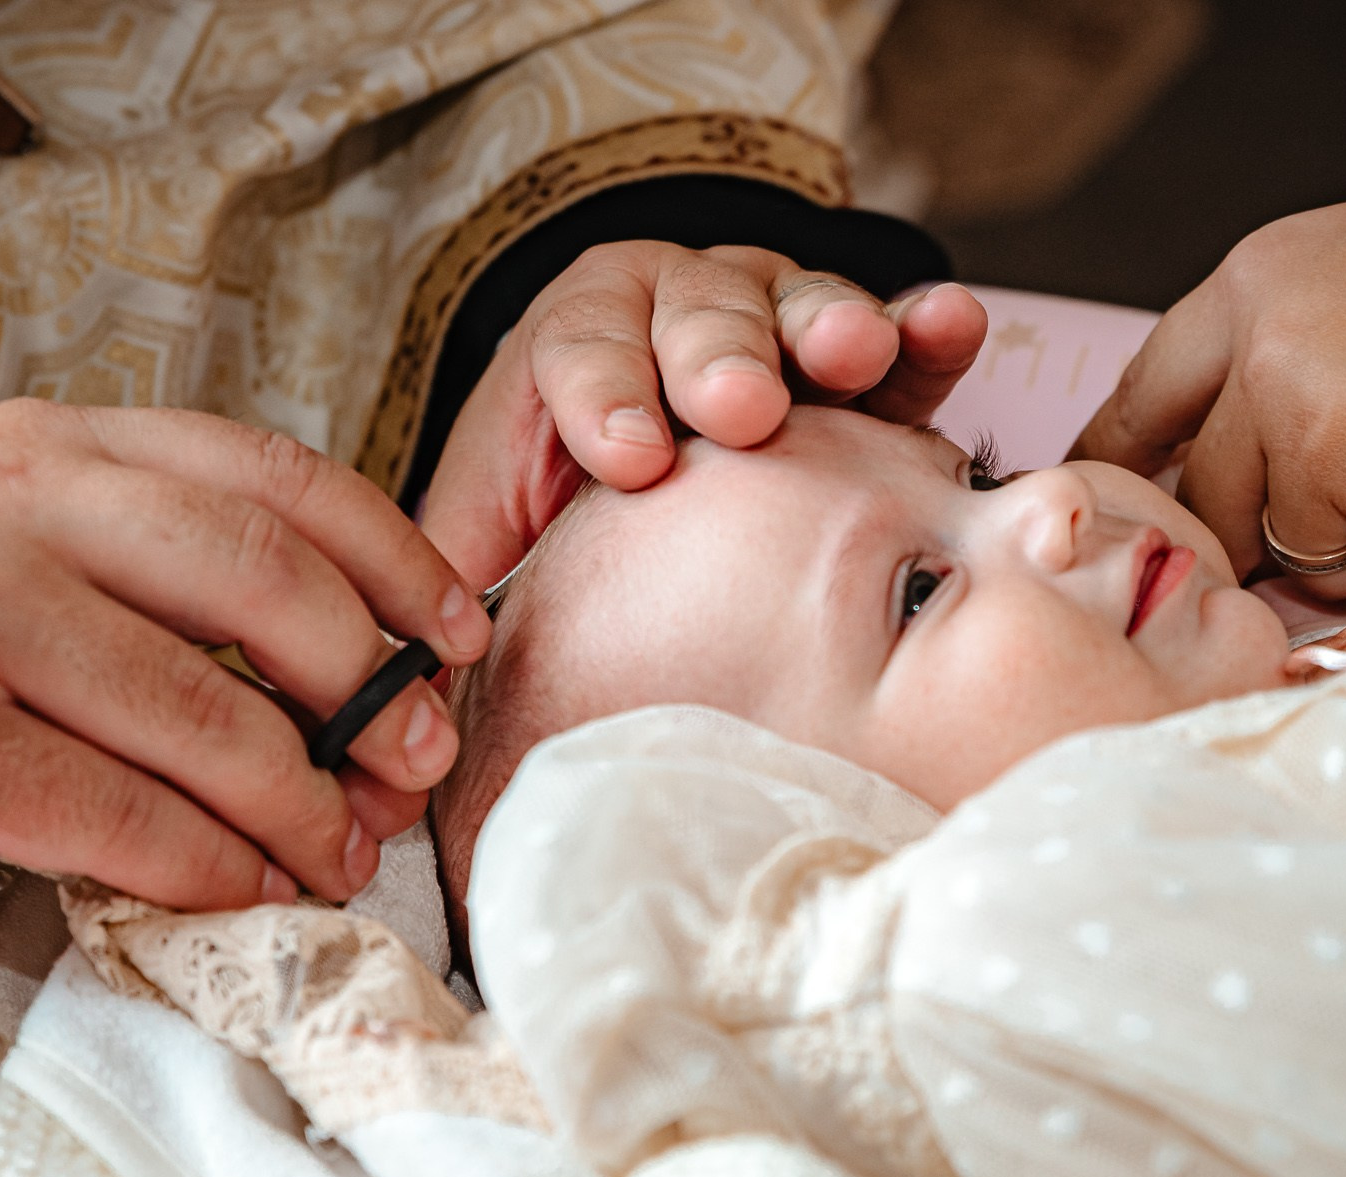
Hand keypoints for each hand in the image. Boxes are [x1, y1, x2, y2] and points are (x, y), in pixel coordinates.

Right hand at [0, 400, 490, 948]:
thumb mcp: (37, 585)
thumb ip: (177, 591)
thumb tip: (385, 675)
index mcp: (50, 450)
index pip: (273, 474)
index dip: (395, 555)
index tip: (460, 633)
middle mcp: (2, 506)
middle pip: (265, 582)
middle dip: (371, 686)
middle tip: (416, 762)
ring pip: (212, 718)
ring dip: (306, 807)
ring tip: (340, 854)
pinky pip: (137, 817)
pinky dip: (219, 867)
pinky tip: (249, 887)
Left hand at [421, 241, 987, 587]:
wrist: (653, 516)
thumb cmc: (563, 546)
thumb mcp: (485, 559)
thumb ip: (444, 594)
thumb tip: (394, 702)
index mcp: (570, 355)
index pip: (576, 347)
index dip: (602, 390)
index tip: (628, 456)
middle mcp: (671, 323)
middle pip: (692, 311)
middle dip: (714, 355)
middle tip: (738, 410)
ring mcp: (773, 331)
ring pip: (795, 306)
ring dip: (825, 325)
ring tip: (852, 355)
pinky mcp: (859, 367)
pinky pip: (898, 335)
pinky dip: (924, 331)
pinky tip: (951, 326)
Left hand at [1068, 153, 1345, 601]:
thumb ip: (1283, 338)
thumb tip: (1225, 437)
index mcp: (1256, 289)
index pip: (1148, 395)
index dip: (1120, 456)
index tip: (1098, 493)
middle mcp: (1274, 366)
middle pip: (1214, 497)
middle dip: (1255, 523)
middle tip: (1329, 505)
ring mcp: (1333, 444)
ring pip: (1301, 550)